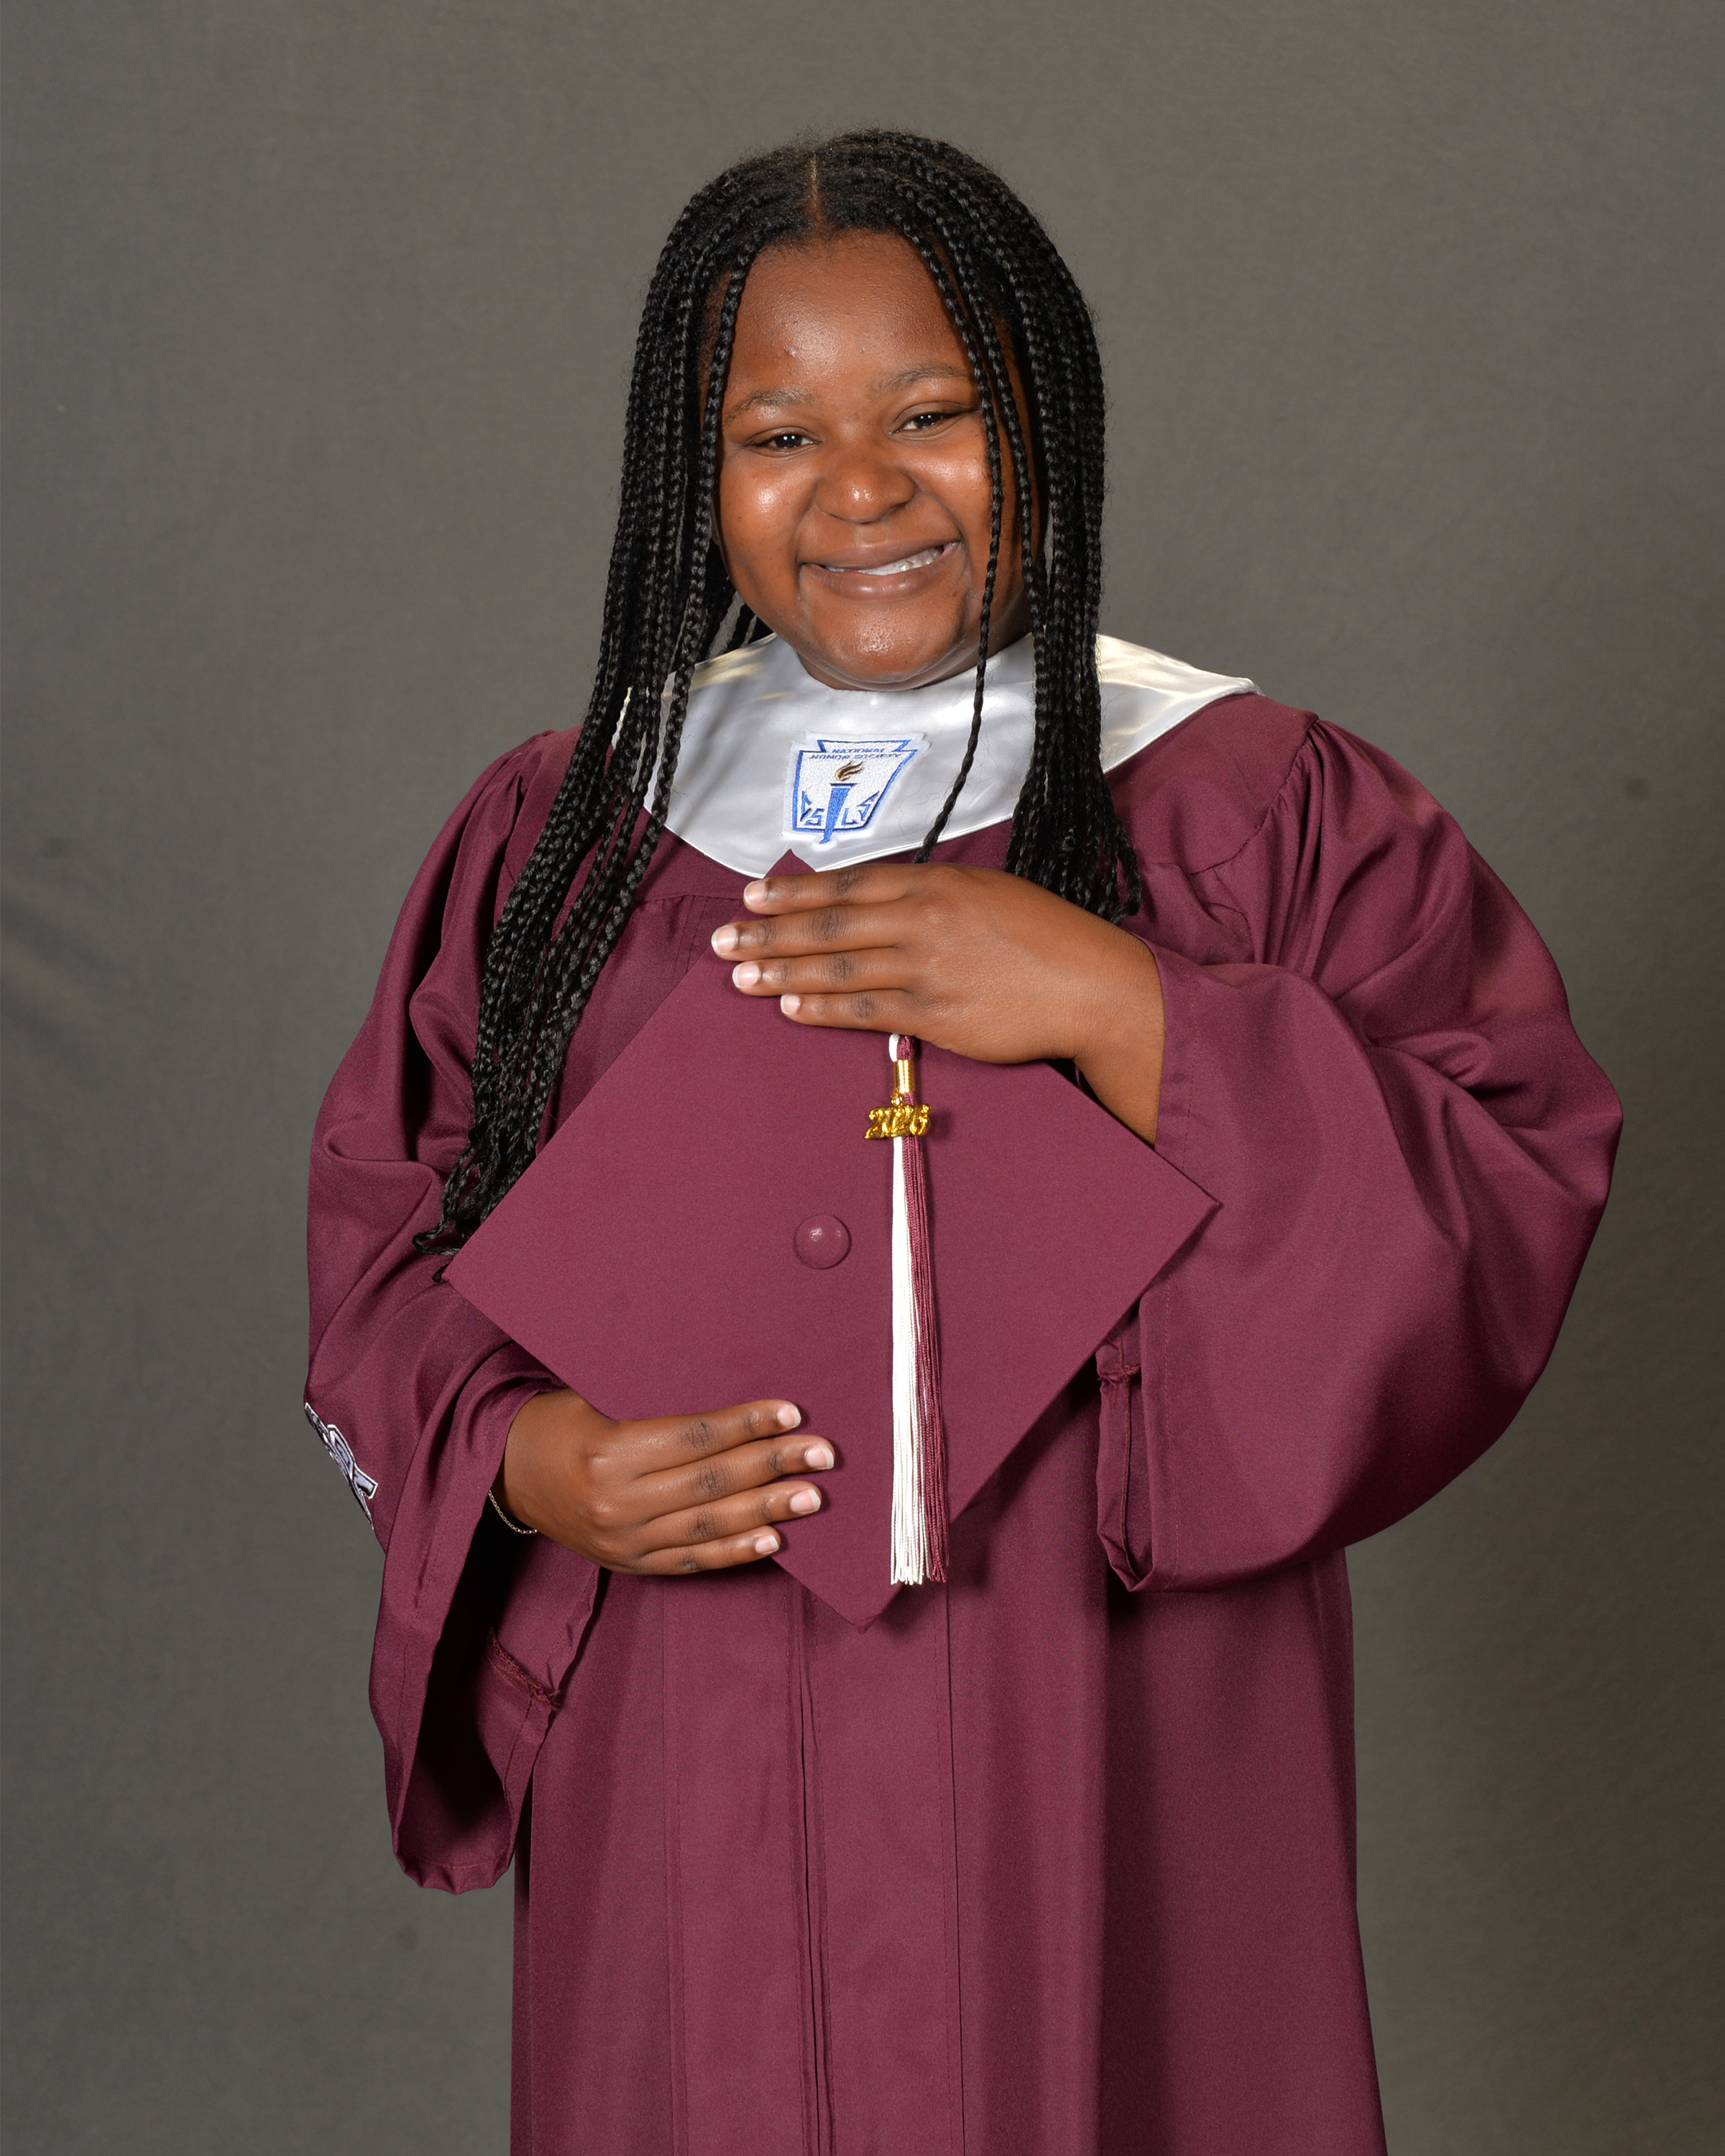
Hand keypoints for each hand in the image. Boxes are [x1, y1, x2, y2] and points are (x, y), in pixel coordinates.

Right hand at [496, 1391, 831, 1573]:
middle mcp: (618, 1502)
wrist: (504, 1476)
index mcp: (609, 1452)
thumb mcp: (595, 1398)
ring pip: (707, 1525)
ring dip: (766, 1510)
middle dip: (772, 1466)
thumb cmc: (557, 1423)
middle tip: (822, 1454)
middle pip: (711, 1482)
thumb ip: (657, 1406)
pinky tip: (773, 1540)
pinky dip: (733, 1552)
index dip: (746, 1425)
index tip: (791, 1412)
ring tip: (811, 1497)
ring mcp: (624, 1541)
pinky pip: (690, 1560)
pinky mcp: (628, 1564)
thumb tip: (732, 1401)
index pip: (695, 1437)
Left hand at [711, 861, 1165, 1140]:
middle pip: (828, 925)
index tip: (752, 893)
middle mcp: (923, 920)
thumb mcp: (989, 894)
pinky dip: (823, 1007)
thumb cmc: (1050, 939)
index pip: (847, 885)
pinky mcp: (935, 1015)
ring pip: (837, 967)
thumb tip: (884, 906)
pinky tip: (789, 1007)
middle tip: (723, 939)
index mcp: (936, 883)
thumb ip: (933, 897)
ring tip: (739, 976)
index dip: (794, 890)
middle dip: (768, 930)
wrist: (1093, 985)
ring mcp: (926, 968)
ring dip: (780, 971)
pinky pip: (865, 1010)